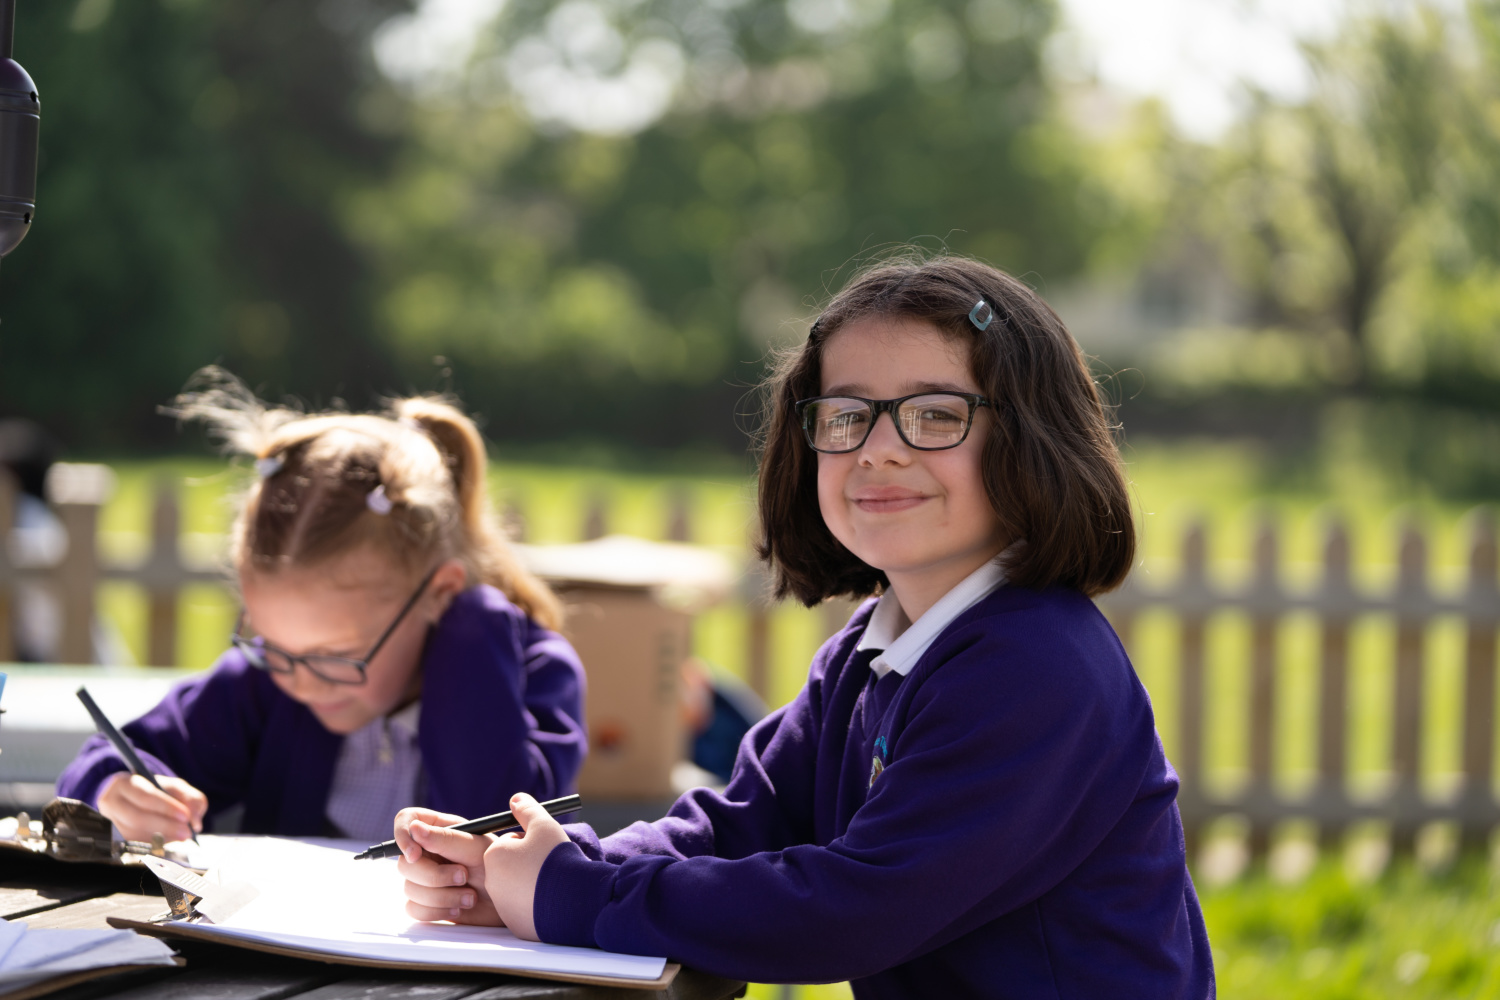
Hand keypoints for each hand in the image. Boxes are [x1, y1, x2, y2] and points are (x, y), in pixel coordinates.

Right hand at [96, 772, 206, 842]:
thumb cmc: (155, 790)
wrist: (133, 798)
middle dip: (166, 826)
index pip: (144, 796)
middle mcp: (111, 802)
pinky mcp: (114, 837)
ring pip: (135, 834)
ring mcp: (110, 822)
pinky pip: (134, 844)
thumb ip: (190, 798)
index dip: (166, 807)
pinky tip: (168, 839)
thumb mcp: (174, 787)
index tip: (186, 816)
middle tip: (187, 831)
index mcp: (124, 783)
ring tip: (181, 835)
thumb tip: (195, 822)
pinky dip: (154, 843)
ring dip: (162, 837)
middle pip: (137, 818)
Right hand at [395, 807, 501, 925]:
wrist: (509, 901)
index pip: (406, 819)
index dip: (403, 835)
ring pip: (409, 888)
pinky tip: (459, 907)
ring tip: (469, 896)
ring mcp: (425, 878)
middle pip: (405, 862)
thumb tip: (414, 828)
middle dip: (434, 876)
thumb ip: (446, 839)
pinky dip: (437, 911)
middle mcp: (428, 851)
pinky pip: (414, 908)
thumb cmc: (498, 867)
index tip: (415, 854)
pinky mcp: (427, 902)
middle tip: (464, 877)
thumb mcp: (477, 849)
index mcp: (440, 829)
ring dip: (441, 896)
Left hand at [482, 793, 571, 940]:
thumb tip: (515, 799)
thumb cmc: (556, 859)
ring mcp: (503, 908)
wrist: (575, 900)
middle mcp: (491, 883)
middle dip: (528, 864)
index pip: (508, 842)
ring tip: (554, 884)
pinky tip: (554, 901)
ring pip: (517, 889)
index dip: (530, 842)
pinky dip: (537, 905)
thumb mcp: (544, 824)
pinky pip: (525, 910)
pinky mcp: (516, 926)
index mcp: (494, 856)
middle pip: (510, 866)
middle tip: (550, 865)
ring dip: (532, 884)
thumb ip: (527, 809)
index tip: (544, 848)